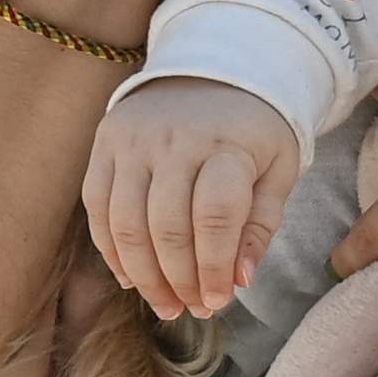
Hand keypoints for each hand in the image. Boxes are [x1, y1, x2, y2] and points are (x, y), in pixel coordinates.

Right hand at [85, 79, 301, 321]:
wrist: (213, 67)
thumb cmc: (254, 129)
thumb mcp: (278, 168)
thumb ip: (261, 224)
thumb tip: (240, 280)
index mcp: (226, 144)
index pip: (214, 215)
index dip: (214, 266)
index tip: (218, 300)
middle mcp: (174, 140)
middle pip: (166, 226)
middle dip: (178, 279)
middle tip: (192, 309)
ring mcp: (132, 140)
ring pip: (125, 223)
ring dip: (142, 274)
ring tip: (164, 304)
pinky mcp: (105, 143)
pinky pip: (98, 207)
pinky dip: (111, 249)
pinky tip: (131, 277)